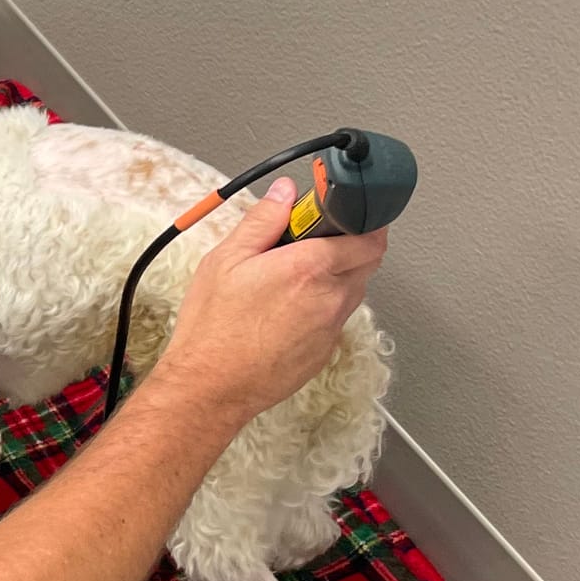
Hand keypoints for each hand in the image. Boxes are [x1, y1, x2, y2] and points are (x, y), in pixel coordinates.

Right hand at [161, 180, 387, 423]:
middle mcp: (330, 298)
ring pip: (353, 290)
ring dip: (337, 274)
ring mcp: (331, 328)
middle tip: (314, 240)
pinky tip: (287, 308)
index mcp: (309, 268)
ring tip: (293, 276)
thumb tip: (285, 193)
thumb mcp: (226, 260)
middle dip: (352, 243)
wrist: (211, 387)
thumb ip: (263, 220)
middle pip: (368, 261)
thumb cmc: (214, 327)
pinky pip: (336, 317)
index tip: (341, 211)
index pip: (368, 236)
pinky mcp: (325, 351)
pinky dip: (323, 305)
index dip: (362, 219)